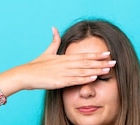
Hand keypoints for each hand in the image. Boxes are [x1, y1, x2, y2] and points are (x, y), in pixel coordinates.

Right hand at [0, 27, 115, 95]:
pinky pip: (74, 80)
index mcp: (64, 58)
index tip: (108, 53)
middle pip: (87, 62)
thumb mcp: (46, 52)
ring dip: (96, 70)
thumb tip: (54, 27)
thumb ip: (53, 41)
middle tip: (114, 62)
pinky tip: (94, 78)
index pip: (84, 55)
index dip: (96, 54)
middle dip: (101, 62)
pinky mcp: (59, 82)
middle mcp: (65, 64)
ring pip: (83, 71)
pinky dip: (85, 79)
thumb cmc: (36, 65)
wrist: (25, 75)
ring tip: (108, 70)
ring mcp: (63, 73)